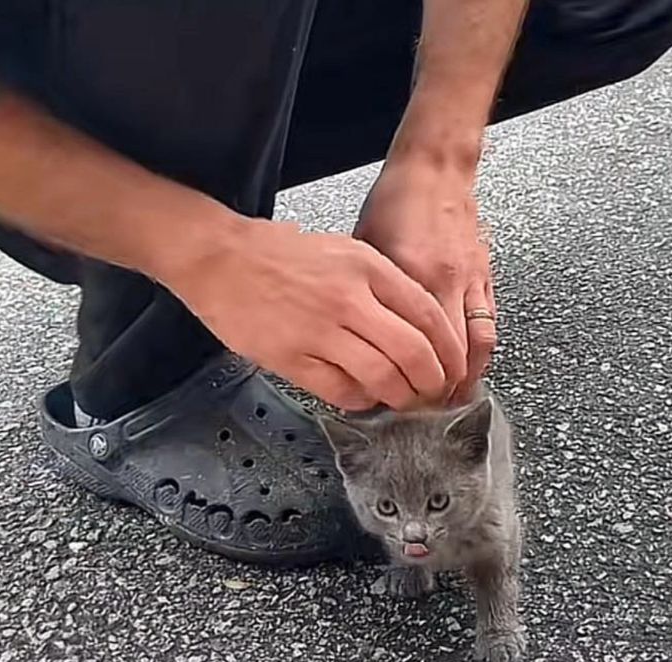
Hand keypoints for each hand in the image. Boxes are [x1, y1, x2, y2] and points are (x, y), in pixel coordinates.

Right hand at [163, 217, 466, 410]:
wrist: (218, 257)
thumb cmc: (278, 253)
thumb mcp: (343, 250)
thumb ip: (381, 284)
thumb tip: (416, 326)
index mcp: (367, 267)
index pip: (429, 316)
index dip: (449, 351)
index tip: (454, 368)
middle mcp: (349, 298)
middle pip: (414, 352)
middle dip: (433, 382)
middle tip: (434, 394)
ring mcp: (320, 330)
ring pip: (383, 376)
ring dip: (401, 397)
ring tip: (403, 401)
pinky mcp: (291, 357)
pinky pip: (341, 390)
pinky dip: (360, 400)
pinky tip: (362, 396)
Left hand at [354, 156, 495, 403]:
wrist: (435, 169)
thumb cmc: (395, 203)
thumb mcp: (364, 247)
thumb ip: (365, 295)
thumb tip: (354, 337)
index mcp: (412, 276)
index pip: (415, 346)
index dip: (409, 379)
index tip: (396, 398)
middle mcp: (447, 282)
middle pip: (453, 356)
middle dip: (441, 389)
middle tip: (425, 408)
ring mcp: (471, 281)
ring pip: (480, 345)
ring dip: (468, 376)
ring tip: (451, 397)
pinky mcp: (486, 277)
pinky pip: (489, 325)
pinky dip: (481, 351)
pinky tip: (469, 366)